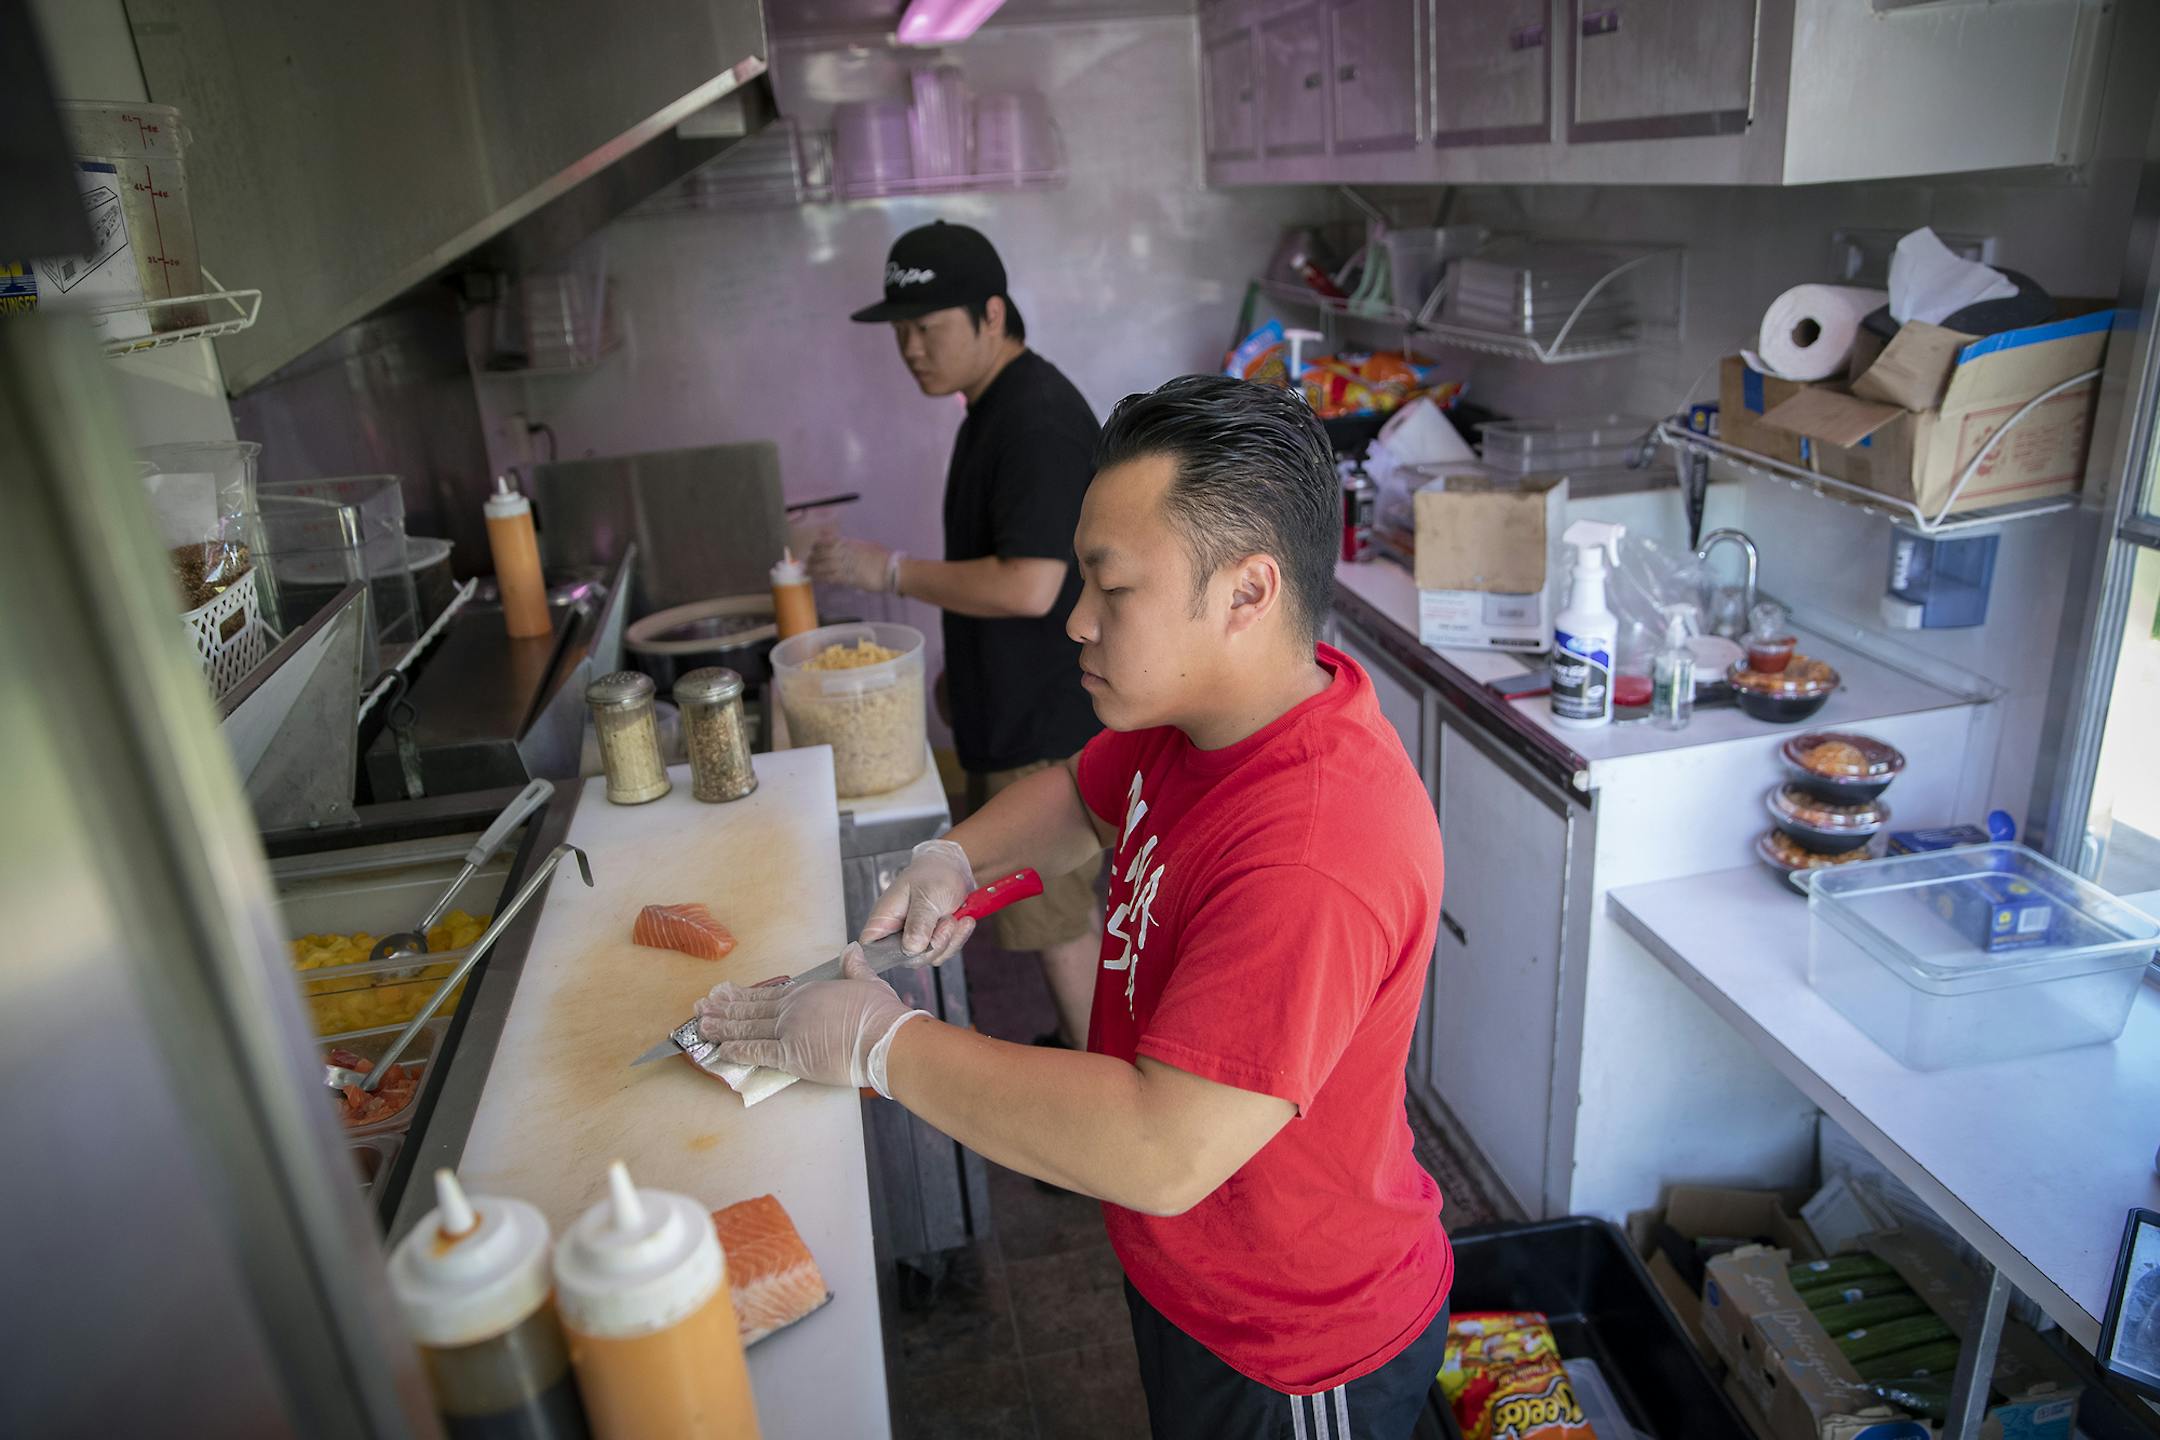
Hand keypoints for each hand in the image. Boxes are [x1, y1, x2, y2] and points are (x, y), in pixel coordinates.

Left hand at [696, 946, 925, 1094]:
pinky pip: (757, 1052)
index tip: (723, 992)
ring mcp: (788, 1031)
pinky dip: (736, 1051)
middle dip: (722, 1009)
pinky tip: (720, 1050)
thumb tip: (852, 951)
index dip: (742, 994)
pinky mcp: (791, 1056)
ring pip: (746, 1029)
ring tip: (701, 1026)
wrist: (884, 1037)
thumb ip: (854, 967)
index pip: (767, 993)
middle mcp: (792, 1009)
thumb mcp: (866, 981)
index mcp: (808, 992)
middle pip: (750, 1009)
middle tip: (700, 1007)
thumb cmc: (879, 1012)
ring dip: (721, 1028)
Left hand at [806, 535, 891, 592]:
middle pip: (823, 552)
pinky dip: (821, 577)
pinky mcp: (847, 577)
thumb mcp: (866, 546)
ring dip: (814, 568)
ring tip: (807, 570)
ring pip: (823, 565)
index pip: (829, 540)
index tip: (814, 547)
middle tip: (808, 561)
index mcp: (850, 543)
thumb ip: (854, 546)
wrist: (891, 569)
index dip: (819, 544)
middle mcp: (845, 552)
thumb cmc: (883, 557)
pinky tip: (815, 578)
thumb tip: (848, 546)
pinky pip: (830, 577)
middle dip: (814, 557)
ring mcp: (846, 564)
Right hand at [861, 838, 974, 964]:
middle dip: (933, 944)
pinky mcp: (932, 941)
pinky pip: (945, 952)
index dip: (886, 956)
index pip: (871, 949)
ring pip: (930, 957)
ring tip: (953, 917)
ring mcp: (915, 939)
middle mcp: (896, 933)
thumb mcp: (926, 896)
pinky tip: (962, 921)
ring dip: (949, 939)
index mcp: (883, 919)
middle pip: (907, 959)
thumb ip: (918, 923)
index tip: (914, 947)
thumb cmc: (934, 874)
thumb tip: (911, 948)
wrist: (956, 869)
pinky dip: (958, 938)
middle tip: (946, 921)